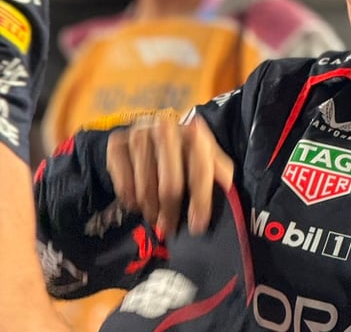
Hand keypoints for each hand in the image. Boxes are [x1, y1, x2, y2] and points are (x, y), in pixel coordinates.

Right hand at [106, 114, 233, 235]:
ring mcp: (139, 134)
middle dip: (171, 212)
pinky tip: (139, 203)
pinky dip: (131, 200)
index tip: (197, 226)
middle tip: (170, 228)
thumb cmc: (186, 153)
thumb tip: (227, 193)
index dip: (200, 201)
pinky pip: (123, 184)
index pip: (200, 171)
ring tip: (156, 217)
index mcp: (195, 133)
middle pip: (170, 185)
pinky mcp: (116, 144)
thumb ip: (220, 174)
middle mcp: (166, 129)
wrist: (152, 135)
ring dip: (151, 210)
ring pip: (144, 188)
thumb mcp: (208, 160)